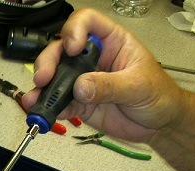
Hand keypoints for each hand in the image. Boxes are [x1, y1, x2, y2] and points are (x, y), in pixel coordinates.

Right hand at [22, 8, 183, 144]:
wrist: (158, 124)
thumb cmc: (158, 94)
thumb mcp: (139, 85)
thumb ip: (109, 85)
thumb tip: (81, 86)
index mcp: (112, 42)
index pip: (87, 22)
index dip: (75, 30)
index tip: (72, 48)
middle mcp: (93, 59)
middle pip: (61, 50)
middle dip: (48, 62)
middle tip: (44, 78)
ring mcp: (83, 81)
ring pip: (55, 78)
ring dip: (42, 89)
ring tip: (36, 99)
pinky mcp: (78, 103)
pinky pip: (59, 104)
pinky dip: (49, 109)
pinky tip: (45, 113)